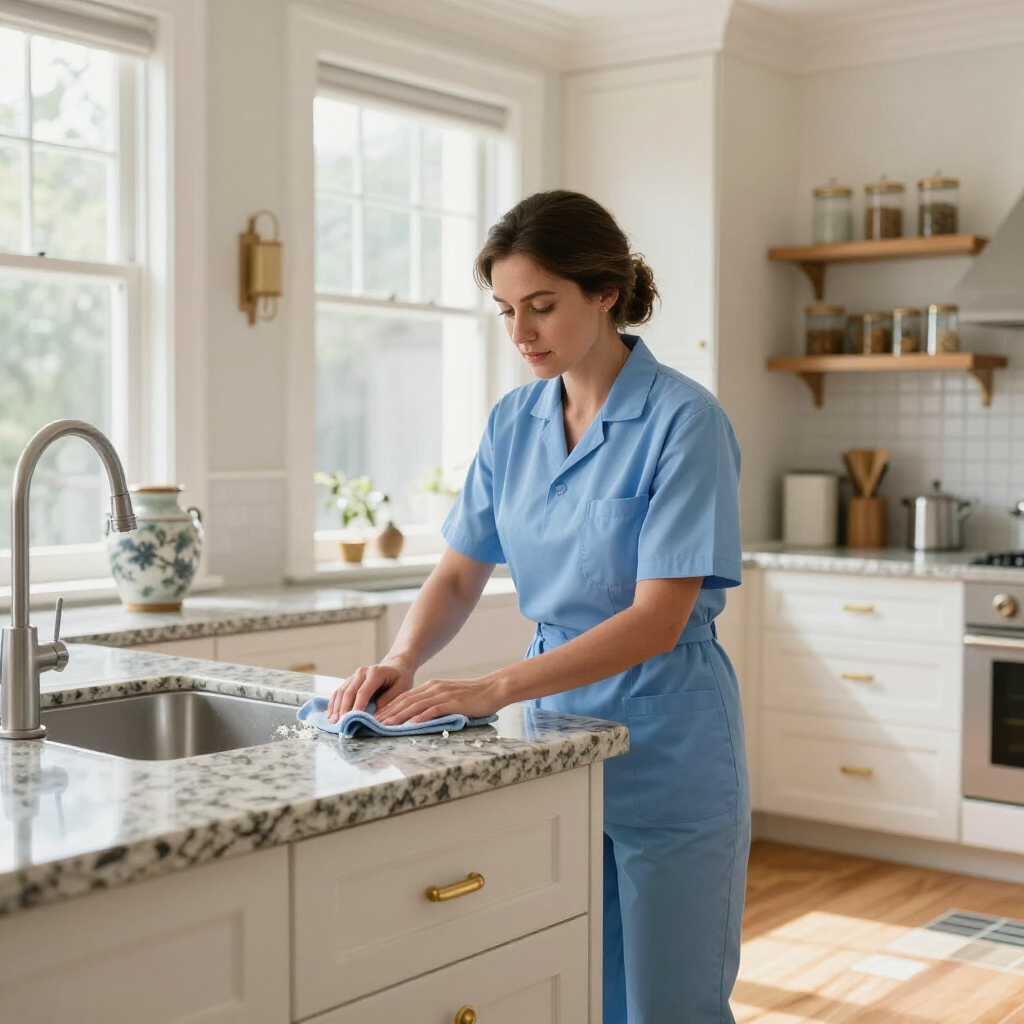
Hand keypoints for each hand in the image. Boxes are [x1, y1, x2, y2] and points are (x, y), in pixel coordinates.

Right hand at [326, 660, 414, 722]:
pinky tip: (330, 714)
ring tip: (333, 722)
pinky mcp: (350, 681)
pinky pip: (339, 691)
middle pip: (349, 692)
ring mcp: (354, 676)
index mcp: (375, 673)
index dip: (357, 706)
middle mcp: (362, 672)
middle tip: (340, 724)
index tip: (353, 720)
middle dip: (343, 709)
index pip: (363, 692)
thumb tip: (374, 714)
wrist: (395, 666)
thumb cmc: (400, 678)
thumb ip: (389, 699)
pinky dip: (333, 703)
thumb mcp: (402, 687)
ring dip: (336, 707)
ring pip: (341, 692)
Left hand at [377, 674, 506, 725]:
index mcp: (432, 686)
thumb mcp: (449, 696)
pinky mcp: (453, 703)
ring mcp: (443, 695)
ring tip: (387, 725)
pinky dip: (421, 717)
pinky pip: (434, 710)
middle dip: (389, 712)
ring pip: (416, 705)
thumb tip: (418, 716)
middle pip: (406, 701)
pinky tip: (412, 724)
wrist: (493, 688)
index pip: (405, 697)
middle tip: (375, 722)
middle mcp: (434, 688)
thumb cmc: (473, 696)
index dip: (390, 707)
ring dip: (400, 716)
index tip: (378, 716)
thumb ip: (434, 703)